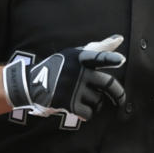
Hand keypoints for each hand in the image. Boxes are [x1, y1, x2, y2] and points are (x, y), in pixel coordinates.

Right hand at [3, 34, 126, 120]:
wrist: (32, 85)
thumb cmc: (60, 67)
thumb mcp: (75, 54)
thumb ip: (99, 48)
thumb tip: (120, 38)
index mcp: (80, 57)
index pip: (97, 56)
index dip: (109, 58)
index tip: (121, 59)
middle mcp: (77, 71)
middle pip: (107, 84)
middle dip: (117, 94)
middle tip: (120, 101)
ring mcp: (72, 87)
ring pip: (98, 100)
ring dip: (94, 103)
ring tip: (82, 98)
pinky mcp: (68, 102)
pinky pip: (88, 113)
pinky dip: (86, 114)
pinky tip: (78, 108)